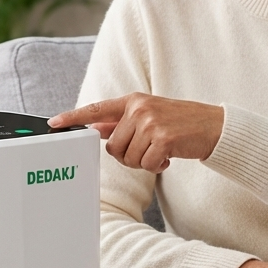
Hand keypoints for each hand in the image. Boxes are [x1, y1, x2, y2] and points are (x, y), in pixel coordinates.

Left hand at [48, 94, 223, 173]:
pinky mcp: (163, 138)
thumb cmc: (180, 124)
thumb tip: (95, 129)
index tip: (53, 123)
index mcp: (132, 101)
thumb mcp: (149, 117)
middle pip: (113, 146)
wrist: (213, 127)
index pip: (96, 109)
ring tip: (161, 150)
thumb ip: (121, 123)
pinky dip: (157, 166)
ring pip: (128, 158)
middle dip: (128, 155)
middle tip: (149, 149)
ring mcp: (151, 122)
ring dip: (144, 161)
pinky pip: (146, 164)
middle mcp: (139, 108)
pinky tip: (169, 156)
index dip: (73, 117)